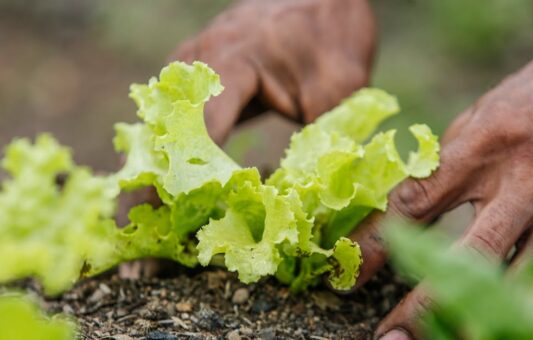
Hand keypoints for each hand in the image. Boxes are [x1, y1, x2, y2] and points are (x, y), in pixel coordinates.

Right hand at [119, 0, 374, 277]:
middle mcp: (196, 65)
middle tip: (145, 261)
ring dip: (151, 189)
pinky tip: (163, 208)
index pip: (192, 132)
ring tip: (146, 247)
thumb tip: (295, 203)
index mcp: (231, 62)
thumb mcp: (339, 88)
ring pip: (157, 136)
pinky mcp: (196, 84)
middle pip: (160, 138)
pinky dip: (166, 169)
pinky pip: (171, 129)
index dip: (177, 187)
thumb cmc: (331, 35)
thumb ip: (317, 141)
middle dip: (149, 200)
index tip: (169, 235)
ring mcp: (190, 71)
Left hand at [351, 39, 532, 338]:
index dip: (379, 242)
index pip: (419, 200)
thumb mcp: (483, 111)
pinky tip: (502, 316)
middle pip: (469, 255)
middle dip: (426, 303)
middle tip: (391, 337)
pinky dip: (524, 297)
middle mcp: (524, 180)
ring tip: (444, 337)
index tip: (352, 271)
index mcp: (484, 143)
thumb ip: (449, 160)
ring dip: (478, 315)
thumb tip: (412, 203)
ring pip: (519, 278)